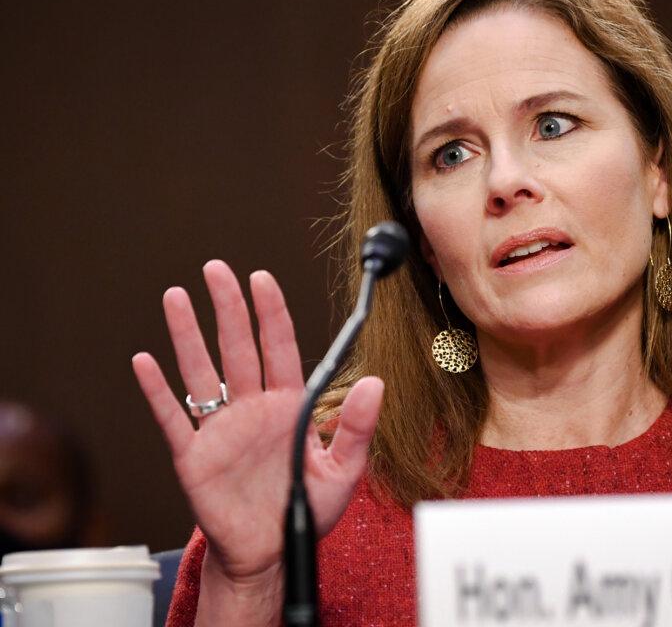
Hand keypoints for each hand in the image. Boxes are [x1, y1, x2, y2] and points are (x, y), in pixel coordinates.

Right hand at [132, 260, 382, 582]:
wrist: (268, 552)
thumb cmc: (303, 509)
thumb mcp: (343, 471)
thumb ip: (356, 427)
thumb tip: (375, 383)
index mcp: (286, 405)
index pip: (278, 347)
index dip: (270, 312)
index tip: (262, 278)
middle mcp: (251, 408)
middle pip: (236, 347)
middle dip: (227, 307)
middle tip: (216, 268)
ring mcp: (220, 429)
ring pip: (201, 372)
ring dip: (187, 335)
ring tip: (175, 297)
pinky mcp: (194, 455)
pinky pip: (173, 417)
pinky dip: (158, 391)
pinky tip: (145, 361)